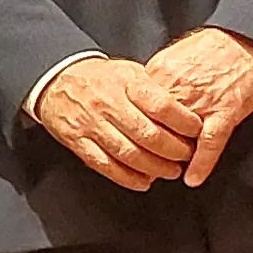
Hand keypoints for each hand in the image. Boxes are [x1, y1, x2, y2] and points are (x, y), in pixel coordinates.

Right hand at [30, 54, 203, 192]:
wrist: (56, 79)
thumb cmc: (99, 78)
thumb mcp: (129, 71)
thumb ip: (154, 89)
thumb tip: (185, 110)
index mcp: (125, 84)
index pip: (162, 106)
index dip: (184, 122)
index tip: (196, 130)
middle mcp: (108, 104)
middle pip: (148, 135)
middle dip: (174, 151)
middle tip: (186, 156)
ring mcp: (91, 125)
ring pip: (129, 154)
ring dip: (155, 168)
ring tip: (170, 171)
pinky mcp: (77, 141)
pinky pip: (105, 165)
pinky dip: (127, 178)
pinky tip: (143, 180)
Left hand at [145, 29, 252, 183]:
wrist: (252, 38)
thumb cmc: (216, 45)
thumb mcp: (176, 54)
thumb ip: (157, 77)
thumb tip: (141, 95)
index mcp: (160, 72)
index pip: (135, 107)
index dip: (132, 127)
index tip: (128, 140)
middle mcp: (177, 87)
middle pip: (151, 125)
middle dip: (147, 146)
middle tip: (144, 163)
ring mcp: (202, 101)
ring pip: (177, 137)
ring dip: (172, 158)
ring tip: (167, 170)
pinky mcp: (227, 111)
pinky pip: (210, 143)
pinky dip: (201, 164)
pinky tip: (193, 178)